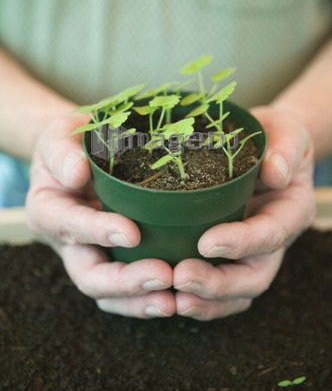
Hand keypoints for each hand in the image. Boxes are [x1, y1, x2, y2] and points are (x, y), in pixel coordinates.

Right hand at [26, 114, 174, 318]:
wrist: (81, 155)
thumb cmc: (71, 142)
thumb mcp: (58, 135)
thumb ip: (61, 151)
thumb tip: (77, 174)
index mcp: (49, 209)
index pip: (69, 226)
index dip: (98, 232)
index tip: (132, 233)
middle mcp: (68, 241)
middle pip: (88, 275)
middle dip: (125, 281)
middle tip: (164, 275)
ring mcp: (92, 254)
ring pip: (108, 293)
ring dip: (140, 300)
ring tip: (174, 300)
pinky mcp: (115, 258)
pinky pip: (127, 290)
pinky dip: (148, 297)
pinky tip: (178, 297)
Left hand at [173, 105, 315, 319]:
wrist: (265, 145)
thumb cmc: (276, 136)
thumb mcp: (287, 131)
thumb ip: (285, 148)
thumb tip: (275, 172)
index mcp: (290, 210)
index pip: (270, 234)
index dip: (241, 243)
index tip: (207, 242)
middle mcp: (273, 238)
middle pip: (254, 276)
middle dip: (219, 283)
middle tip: (181, 276)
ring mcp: (250, 250)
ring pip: (236, 291)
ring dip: (206, 299)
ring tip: (173, 296)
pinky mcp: (228, 252)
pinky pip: (218, 286)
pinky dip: (198, 296)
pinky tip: (169, 294)